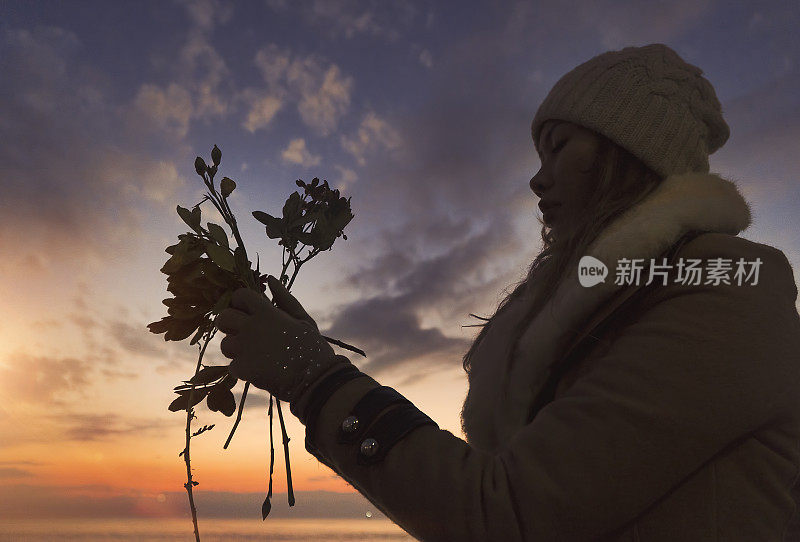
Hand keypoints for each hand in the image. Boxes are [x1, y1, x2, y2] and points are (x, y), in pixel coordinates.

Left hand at [215, 276, 340, 401]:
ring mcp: (245, 348)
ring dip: (236, 348)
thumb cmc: (312, 346)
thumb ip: (284, 298)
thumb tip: (271, 279)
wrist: (315, 379)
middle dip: (230, 324)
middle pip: (223, 318)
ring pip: (225, 344)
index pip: (239, 295)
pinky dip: (243, 369)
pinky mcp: (243, 369)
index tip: (247, 310)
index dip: (240, 301)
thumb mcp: (302, 319)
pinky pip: (232, 366)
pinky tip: (259, 370)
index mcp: (266, 312)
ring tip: (254, 354)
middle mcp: (251, 327)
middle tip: (243, 332)